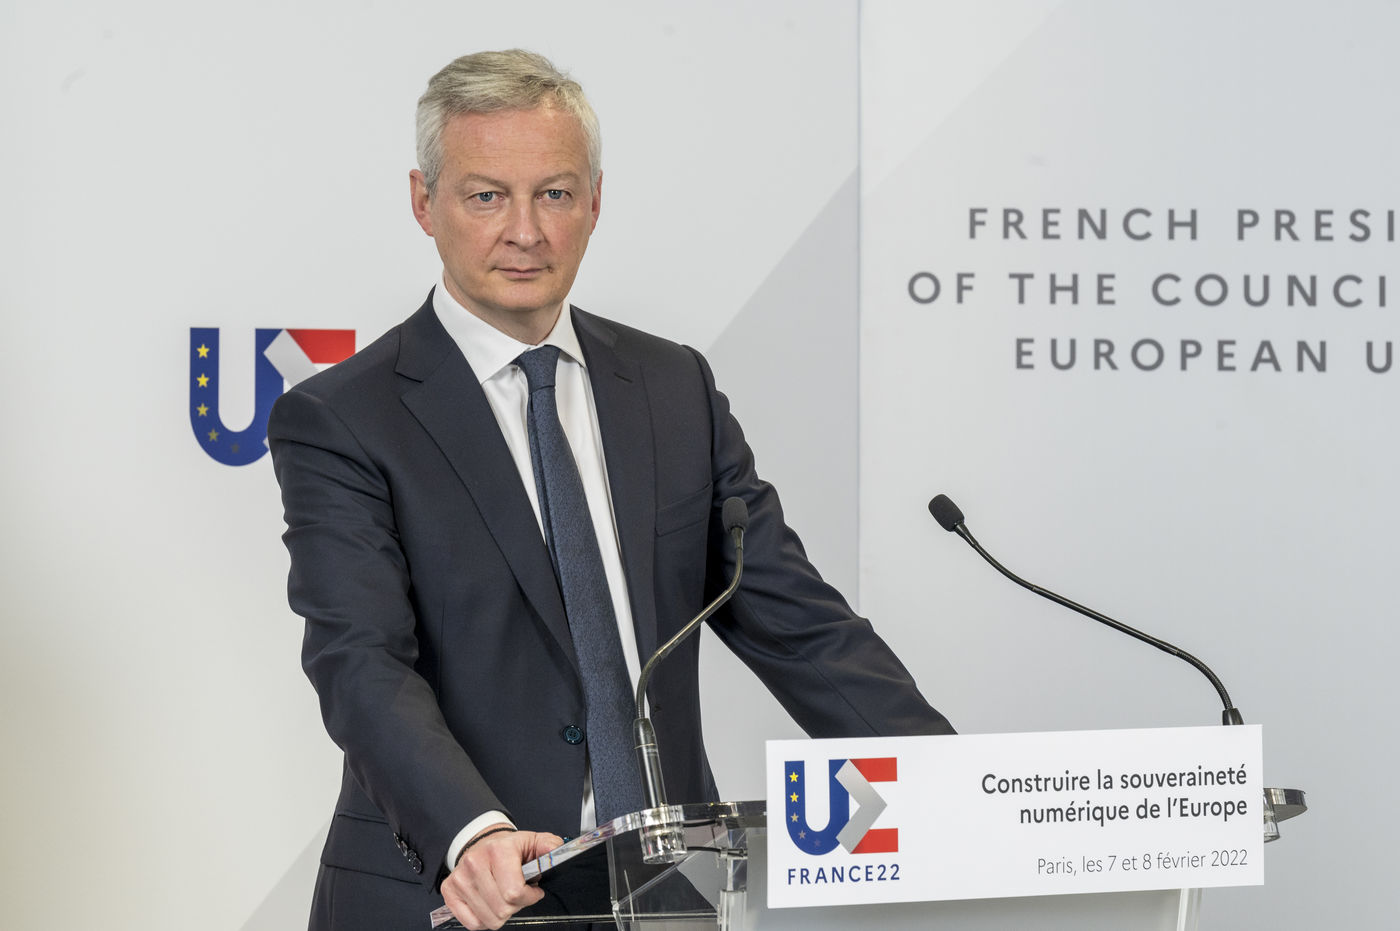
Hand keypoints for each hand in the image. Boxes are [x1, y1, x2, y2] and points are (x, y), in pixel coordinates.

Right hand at [441, 824, 564, 929]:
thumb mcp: (533, 842)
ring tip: (503, 896)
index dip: (529, 897)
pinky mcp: (449, 891)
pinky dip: (484, 919)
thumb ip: (549, 847)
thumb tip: (556, 852)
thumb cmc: (508, 847)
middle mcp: (474, 863)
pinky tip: (490, 903)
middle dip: (516, 905)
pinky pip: (472, 923)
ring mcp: (460, 878)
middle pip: (502, 909)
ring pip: (488, 919)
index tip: (533, 890)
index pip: (514, 893)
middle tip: (517, 892)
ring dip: (501, 913)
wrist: (483, 843)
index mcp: (497, 851)